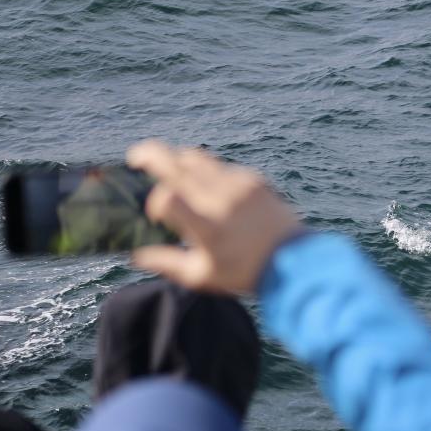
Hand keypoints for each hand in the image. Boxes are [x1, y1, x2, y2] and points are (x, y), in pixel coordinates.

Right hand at [127, 140, 300, 293]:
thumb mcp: (201, 276)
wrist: (295, 261)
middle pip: (177, 164)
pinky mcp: (254, 179)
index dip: (154, 202)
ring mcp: (239, 186)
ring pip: (198, 158)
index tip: (156, 214)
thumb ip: (166, 263)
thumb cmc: (245, 273)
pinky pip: (221, 166)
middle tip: (136, 157)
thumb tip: (136, 254)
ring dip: (178, 159)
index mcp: (208, 228)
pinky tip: (207, 187)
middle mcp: (222, 200)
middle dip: (150, 155)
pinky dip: (207, 171)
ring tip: (168, 167)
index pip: (167, 198)